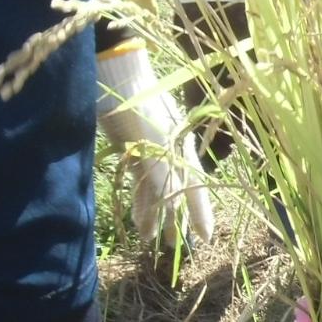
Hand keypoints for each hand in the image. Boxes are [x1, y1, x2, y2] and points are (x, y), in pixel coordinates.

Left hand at [96, 44, 215, 243]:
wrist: (116, 77)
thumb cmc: (139, 109)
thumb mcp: (154, 144)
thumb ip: (162, 176)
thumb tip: (170, 210)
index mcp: (182, 151)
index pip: (195, 189)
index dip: (201, 214)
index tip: (205, 237)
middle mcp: (171, 153)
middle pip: (176, 192)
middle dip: (175, 219)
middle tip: (173, 244)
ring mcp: (151, 151)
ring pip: (155, 190)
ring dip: (153, 213)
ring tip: (151, 238)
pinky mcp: (132, 149)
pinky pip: (139, 181)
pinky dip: (138, 200)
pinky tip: (135, 217)